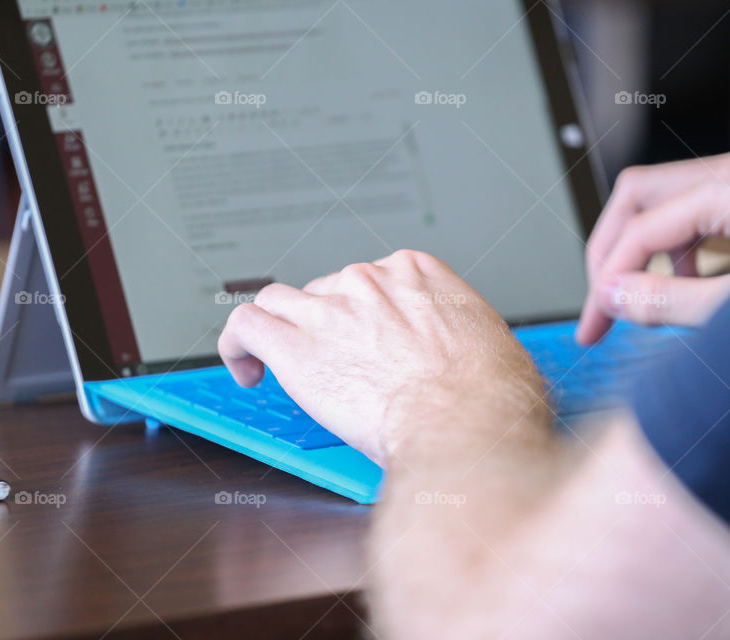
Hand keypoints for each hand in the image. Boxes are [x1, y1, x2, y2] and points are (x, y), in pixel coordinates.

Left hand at [217, 250, 544, 465]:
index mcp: (415, 273)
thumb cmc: (488, 394)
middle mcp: (368, 282)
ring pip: (279, 301)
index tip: (365, 338)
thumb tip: (466, 353)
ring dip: (278, 329)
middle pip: (327, 292)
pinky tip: (248, 372)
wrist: (463, 423)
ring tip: (276, 360)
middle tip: (336, 366)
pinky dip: (238, 345)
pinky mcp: (295, 347)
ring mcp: (329, 310)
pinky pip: (245, 326)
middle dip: (328, 327)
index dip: (363, 313)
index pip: (371, 279)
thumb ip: (461, 334)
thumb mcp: (492, 343)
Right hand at [576, 147, 729, 343]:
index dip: (607, 278)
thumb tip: (610, 297)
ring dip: (641, 255)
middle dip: (612, 254)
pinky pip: (690, 215)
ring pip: (659, 206)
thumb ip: (665, 303)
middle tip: (600, 304)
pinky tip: (683, 289)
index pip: (641, 228)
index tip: (595, 321)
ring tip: (646, 304)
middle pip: (637, 198)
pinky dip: (674, 254)